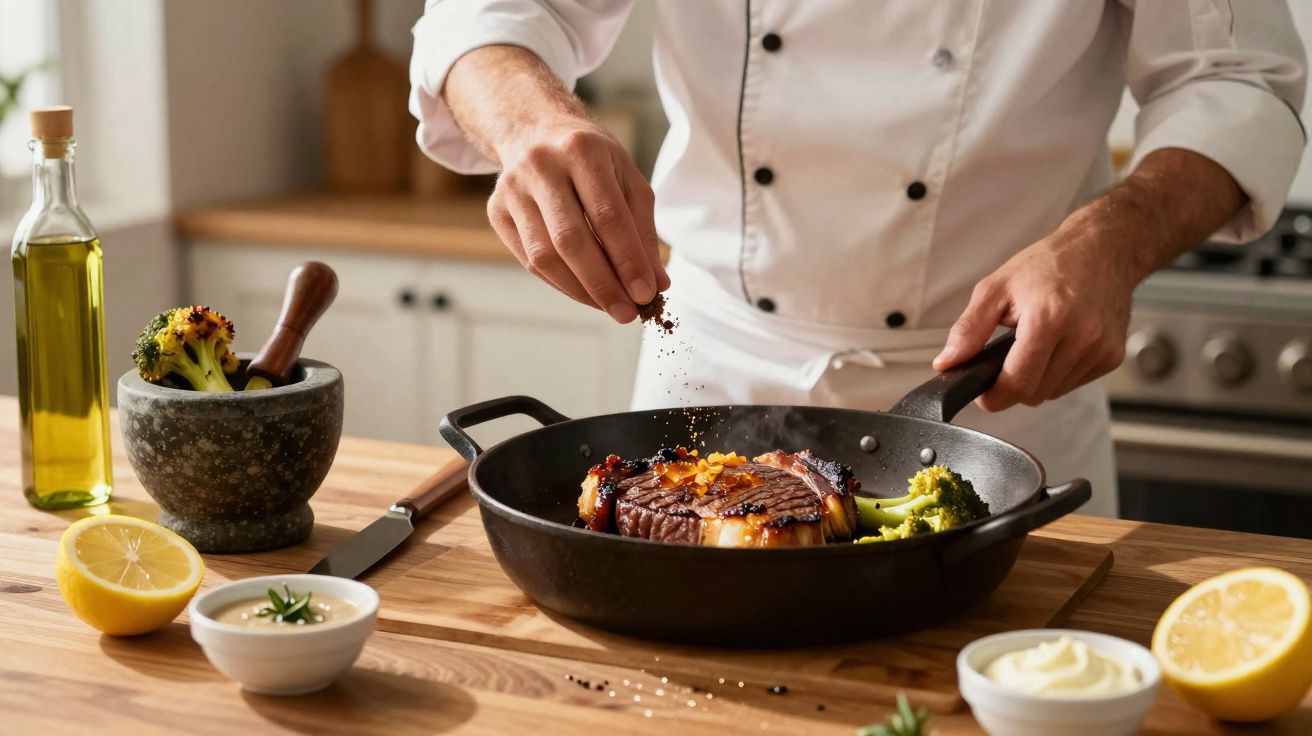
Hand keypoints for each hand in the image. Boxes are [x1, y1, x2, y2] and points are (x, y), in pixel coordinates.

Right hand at [442, 45, 668, 322]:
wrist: (535, 130)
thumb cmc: (591, 160)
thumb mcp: (627, 180)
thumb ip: (643, 231)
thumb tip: (656, 284)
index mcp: (582, 150)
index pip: (607, 216)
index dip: (628, 260)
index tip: (646, 293)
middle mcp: (541, 165)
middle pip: (571, 239)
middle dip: (602, 284)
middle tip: (626, 313)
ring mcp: (512, 188)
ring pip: (545, 256)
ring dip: (580, 290)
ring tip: (608, 306)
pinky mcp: (496, 210)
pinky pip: (529, 259)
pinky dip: (560, 283)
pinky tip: (584, 291)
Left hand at [932, 214, 1135, 410]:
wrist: (1102, 249)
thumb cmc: (1048, 264)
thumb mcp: (996, 288)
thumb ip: (968, 329)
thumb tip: (946, 363)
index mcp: (1048, 319)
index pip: (1017, 384)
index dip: (993, 396)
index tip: (982, 392)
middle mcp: (1081, 337)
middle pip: (1034, 394)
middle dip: (1013, 384)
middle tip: (1007, 356)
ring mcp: (1100, 349)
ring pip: (1053, 393)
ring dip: (1037, 379)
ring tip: (1036, 343)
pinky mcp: (1112, 357)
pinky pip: (1073, 384)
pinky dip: (1058, 374)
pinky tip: (1058, 345)